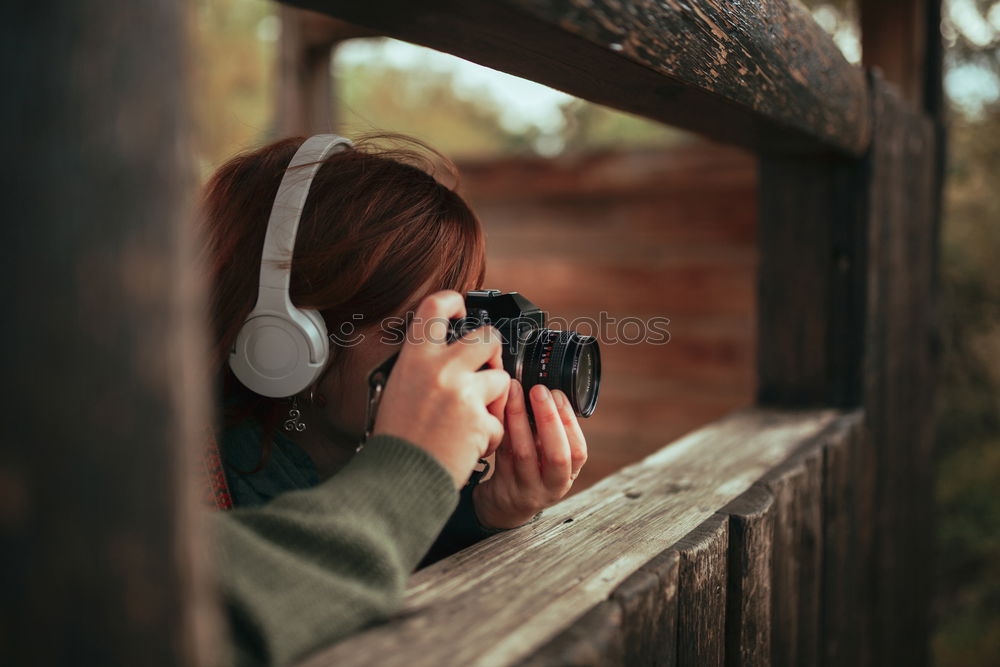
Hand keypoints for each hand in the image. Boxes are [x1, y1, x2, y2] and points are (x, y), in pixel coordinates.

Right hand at [373, 291, 509, 487]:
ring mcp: (462, 393)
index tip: (462, 309)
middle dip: (494, 354)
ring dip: (494, 402)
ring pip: (501, 381)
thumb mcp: (398, 388)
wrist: (398, 478)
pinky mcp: (480, 420)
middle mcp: (439, 368)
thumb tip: (450, 351)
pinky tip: (468, 446)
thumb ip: (424, 366)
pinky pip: (499, 421)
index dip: (453, 301)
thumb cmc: (397, 439)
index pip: (435, 307)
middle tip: (486, 370)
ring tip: (471, 421)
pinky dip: (489, 437)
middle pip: (488, 338)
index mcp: (414, 358)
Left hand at [472, 380, 587, 529]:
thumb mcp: (548, 458)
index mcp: (568, 474)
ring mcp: (526, 489)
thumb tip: (547, 388)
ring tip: (514, 389)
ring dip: (519, 417)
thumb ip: (550, 433)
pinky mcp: (502, 486)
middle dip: (549, 418)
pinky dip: (501, 427)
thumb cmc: (530, 470)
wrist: (505, 505)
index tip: (559, 394)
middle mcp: (551, 485)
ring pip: (524, 452)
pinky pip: (502, 453)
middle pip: (556, 455)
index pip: (578, 451)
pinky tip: (498, 406)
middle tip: (539, 389)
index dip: (569, 422)